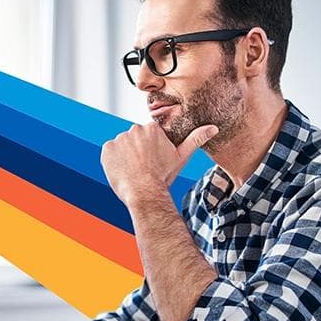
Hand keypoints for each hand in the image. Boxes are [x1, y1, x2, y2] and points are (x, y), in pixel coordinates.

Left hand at [100, 122, 217, 204]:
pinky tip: (123, 170)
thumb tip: (214, 127)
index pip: (148, 136)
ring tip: (133, 171)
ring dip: (125, 156)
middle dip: (137, 151)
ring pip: (122, 146)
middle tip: (143, 168)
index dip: (149, 150)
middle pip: (134, 139)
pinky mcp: (107, 149)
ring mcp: (119, 138)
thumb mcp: (181, 157)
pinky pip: (110, 153)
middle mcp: (134, 129)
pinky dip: (113, 161)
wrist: (144, 192)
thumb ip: (196, 139)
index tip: (152, 161)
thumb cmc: (163, 176)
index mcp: (152, 128)